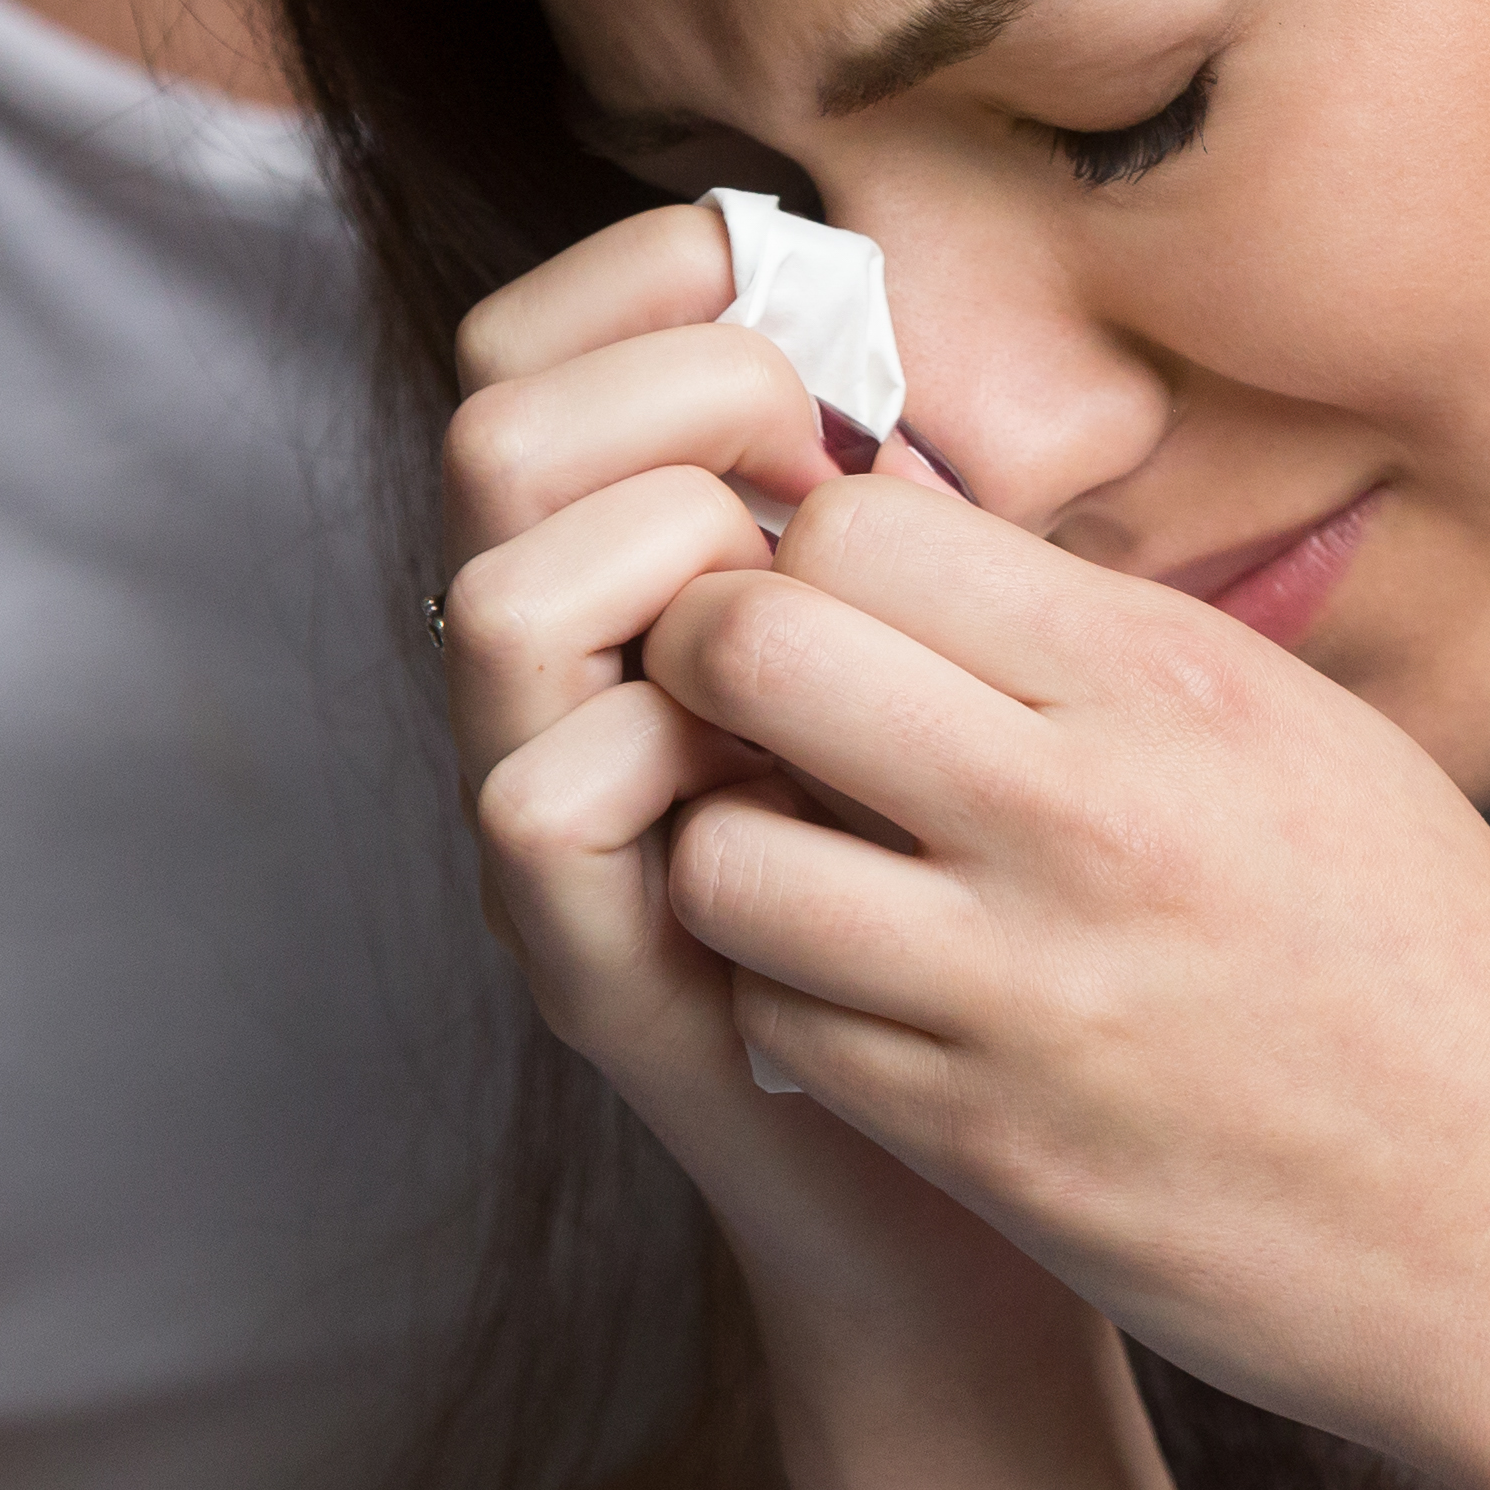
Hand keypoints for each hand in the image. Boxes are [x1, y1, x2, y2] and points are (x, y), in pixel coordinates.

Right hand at [436, 208, 1086, 1397]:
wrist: (972, 1216)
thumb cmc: (997, 919)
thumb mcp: (972, 676)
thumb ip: (928, 519)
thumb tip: (955, 338)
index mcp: (645, 585)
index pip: (548, 344)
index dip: (651, 273)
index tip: (810, 283)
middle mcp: (565, 690)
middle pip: (494, 435)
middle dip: (670, 392)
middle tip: (827, 456)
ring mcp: (560, 829)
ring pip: (492, 603)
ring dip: (664, 556)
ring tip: (807, 600)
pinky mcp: (590, 964)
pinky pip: (542, 811)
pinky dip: (664, 756)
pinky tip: (796, 768)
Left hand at [624, 473, 1489, 1475]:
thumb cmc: (1432, 973)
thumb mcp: (1308, 740)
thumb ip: (1104, 651)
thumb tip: (908, 560)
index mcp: (1177, 683)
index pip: (863, 525)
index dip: (803, 556)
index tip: (821, 605)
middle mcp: (1089, 814)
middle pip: (752, 653)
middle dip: (710, 673)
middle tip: (749, 721)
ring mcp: (1027, 990)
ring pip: (722, 858)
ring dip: (727, 856)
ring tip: (800, 869)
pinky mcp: (987, 1145)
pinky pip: (778, 1024)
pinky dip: (786, 1001)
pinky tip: (862, 999)